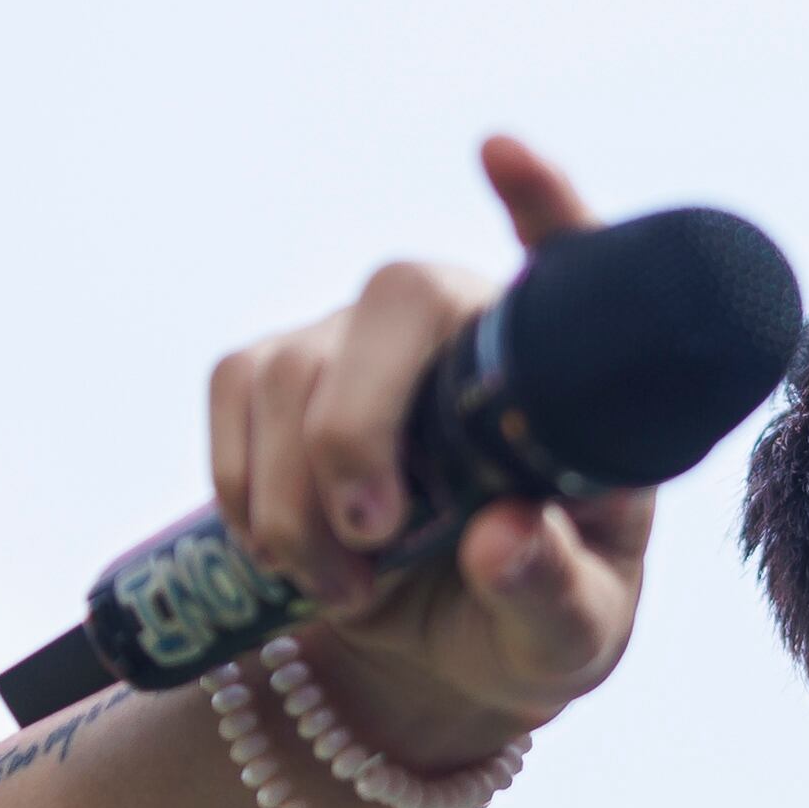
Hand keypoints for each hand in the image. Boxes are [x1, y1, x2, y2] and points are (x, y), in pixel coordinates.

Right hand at [203, 135, 654, 767]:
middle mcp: (469, 330)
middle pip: (396, 300)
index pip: (573, 264)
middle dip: (356, 425)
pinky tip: (286, 551)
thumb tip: (504, 538)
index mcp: (567, 378)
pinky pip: (235, 392)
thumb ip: (550, 590)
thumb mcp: (568, 635)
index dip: (543, 205)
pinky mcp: (289, 371)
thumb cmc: (534, 623)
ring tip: (346, 587)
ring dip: (296, 494)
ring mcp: (371, 341)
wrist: (444, 652)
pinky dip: (245, 486)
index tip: (502, 155)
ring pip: (295, 364)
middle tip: (371, 538)